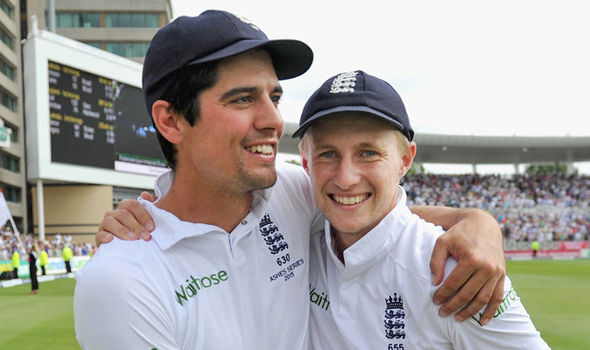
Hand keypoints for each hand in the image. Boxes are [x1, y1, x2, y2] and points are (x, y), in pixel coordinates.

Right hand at [95, 192, 156, 246]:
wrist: (128, 248)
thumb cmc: (139, 232)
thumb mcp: (147, 220)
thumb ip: (150, 206)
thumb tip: (145, 195)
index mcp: (125, 208)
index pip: (132, 205)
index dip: (143, 215)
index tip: (151, 228)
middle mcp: (114, 214)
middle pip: (123, 214)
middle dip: (136, 226)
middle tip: (146, 236)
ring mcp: (105, 225)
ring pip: (109, 221)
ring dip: (122, 230)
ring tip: (134, 239)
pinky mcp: (99, 237)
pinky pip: (99, 234)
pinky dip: (104, 236)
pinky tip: (111, 239)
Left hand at [430, 209, 504, 325]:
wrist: (483, 224)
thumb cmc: (459, 233)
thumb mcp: (442, 242)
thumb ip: (436, 262)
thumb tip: (435, 283)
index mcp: (471, 259)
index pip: (453, 283)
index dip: (443, 295)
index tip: (435, 301)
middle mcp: (486, 267)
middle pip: (467, 294)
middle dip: (453, 306)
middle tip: (442, 313)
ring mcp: (496, 272)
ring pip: (482, 299)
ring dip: (470, 312)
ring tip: (458, 318)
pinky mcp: (502, 274)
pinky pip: (498, 297)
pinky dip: (491, 311)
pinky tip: (483, 321)